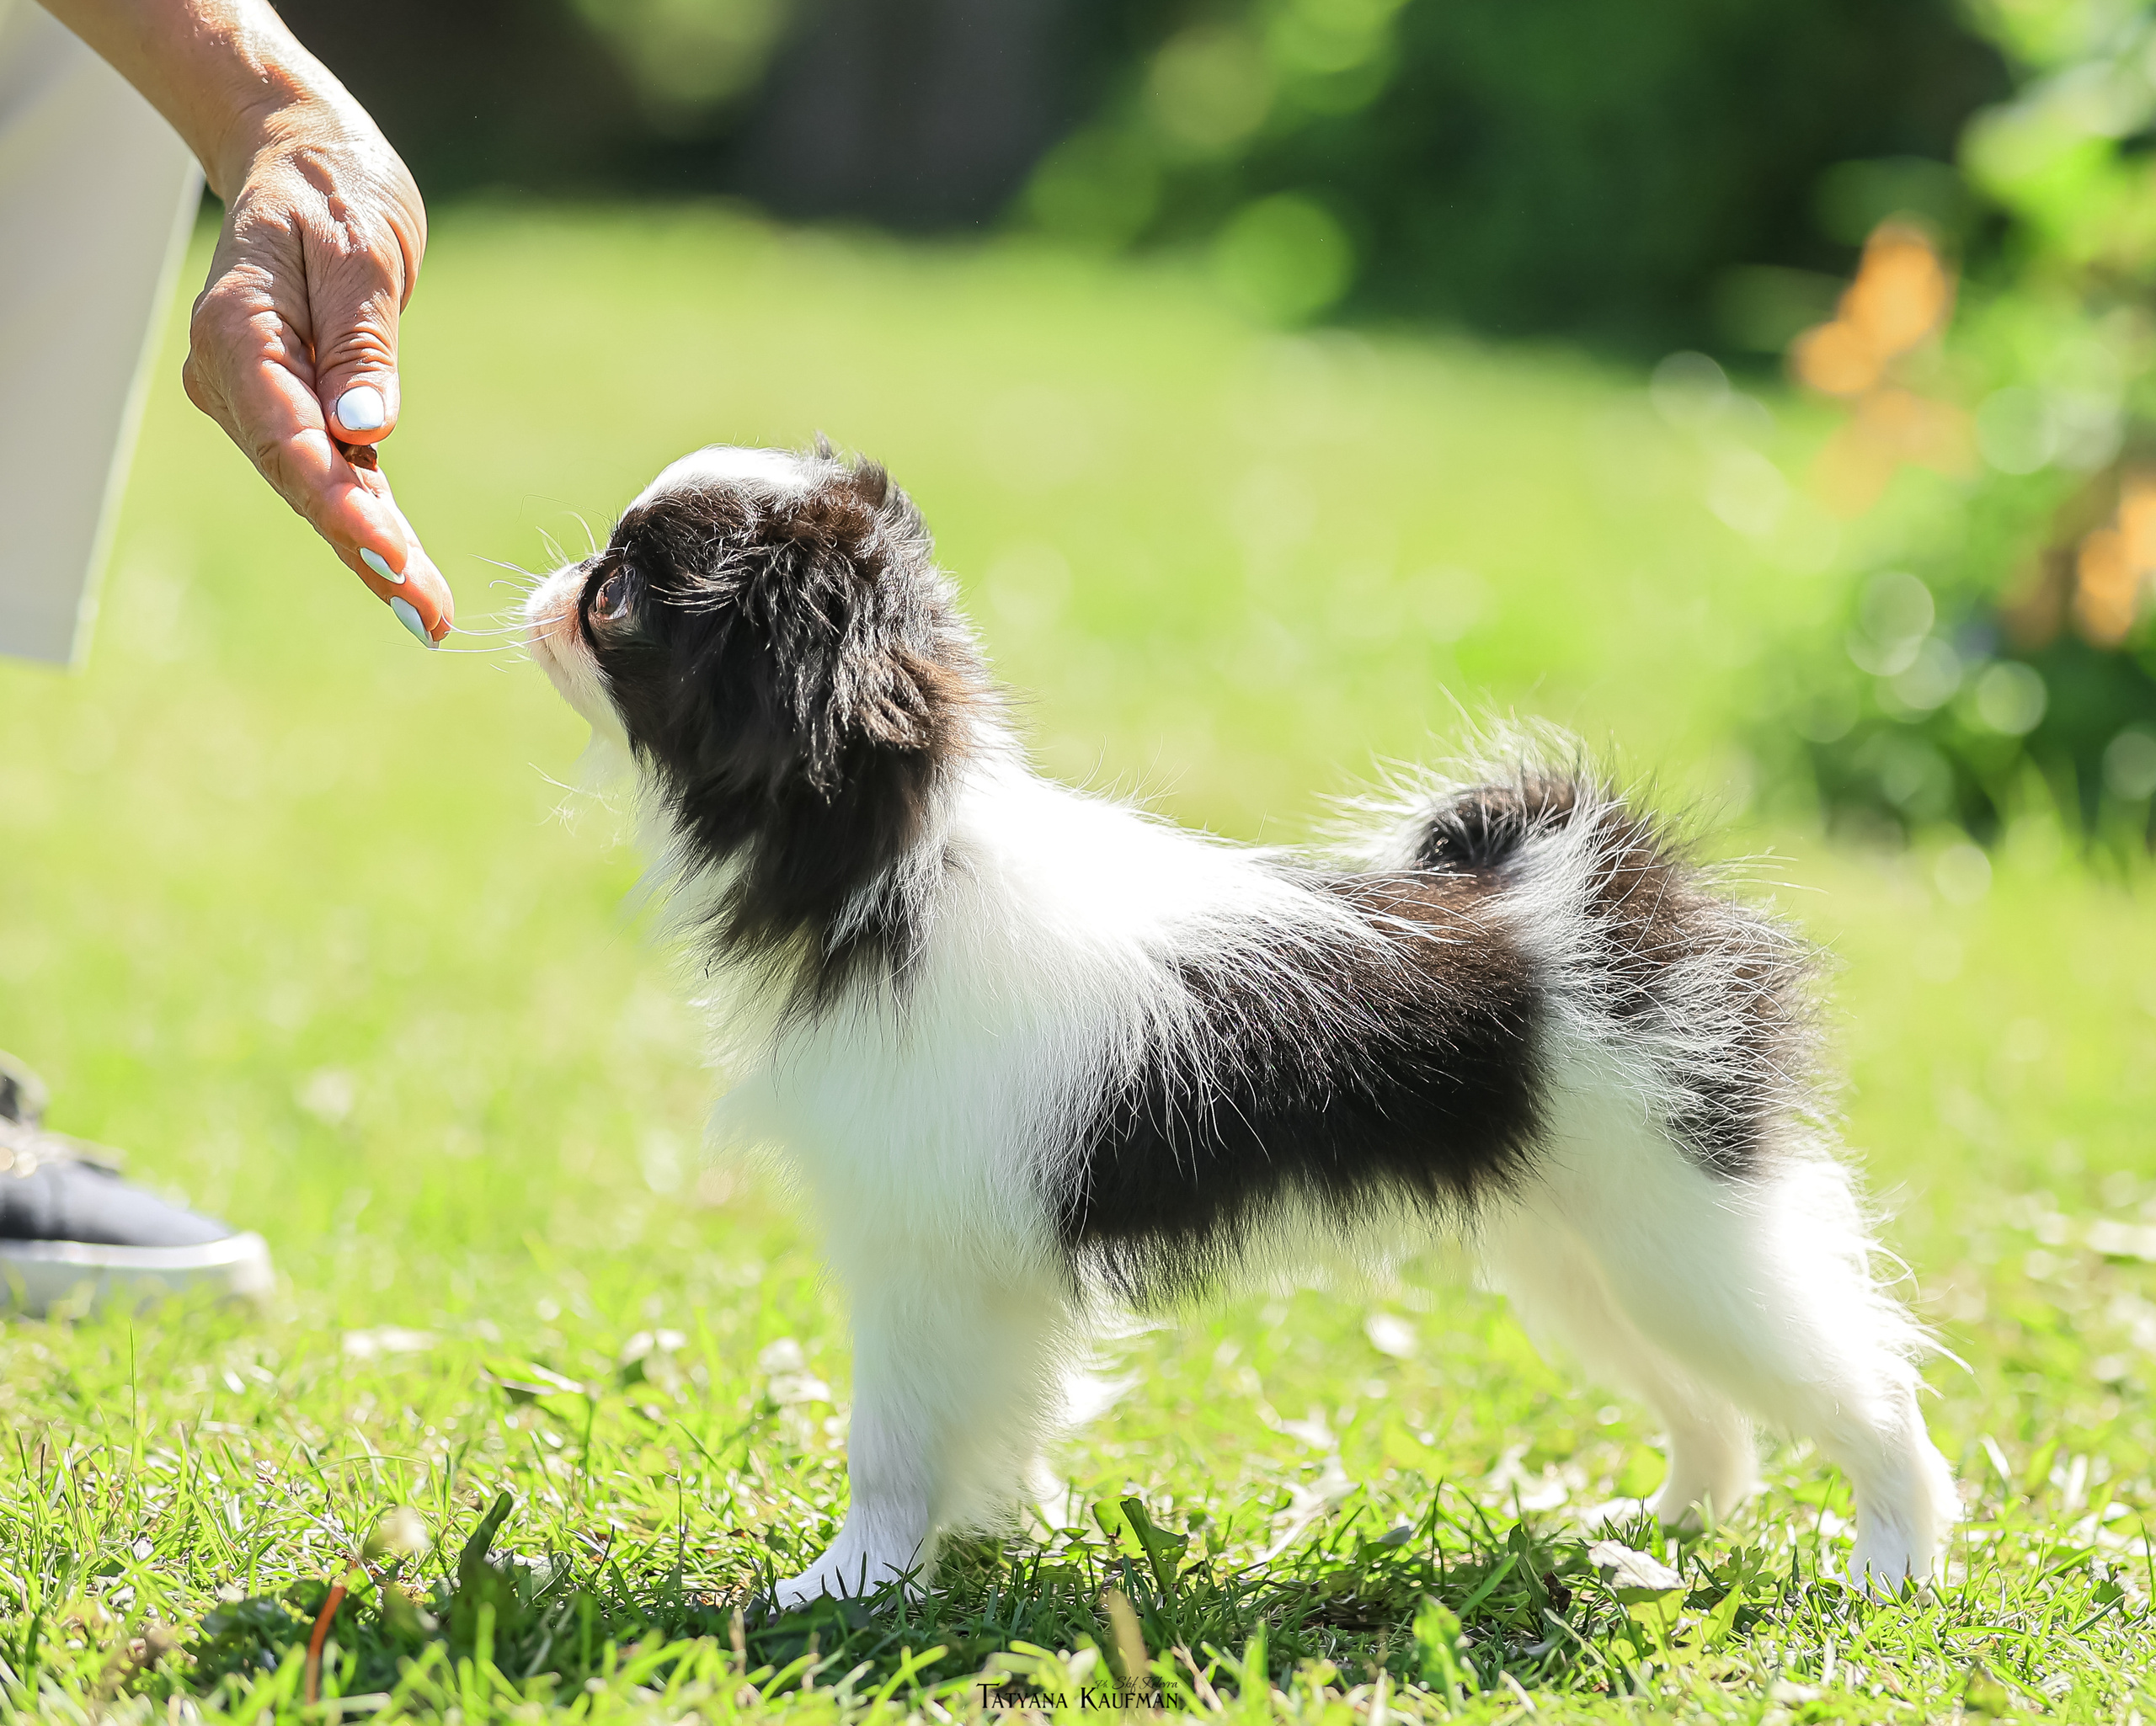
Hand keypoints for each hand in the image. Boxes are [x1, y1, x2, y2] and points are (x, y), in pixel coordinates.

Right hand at [182, 99, 451, 644]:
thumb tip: (364, 432)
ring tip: (427, 615)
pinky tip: (407, 578)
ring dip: (370, 552)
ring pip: (313, 489)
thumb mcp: (362, 253)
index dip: (340, 504)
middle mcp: (233, 376)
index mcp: (239, 331)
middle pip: (299, 480)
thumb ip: (361, 344)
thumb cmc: (337, 194)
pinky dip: (368, 522)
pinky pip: (328, 473)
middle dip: (364, 550)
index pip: (287, 437)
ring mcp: (254, 398)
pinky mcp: (287, 409)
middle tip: (424, 614)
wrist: (305, 163)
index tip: (392, 554)